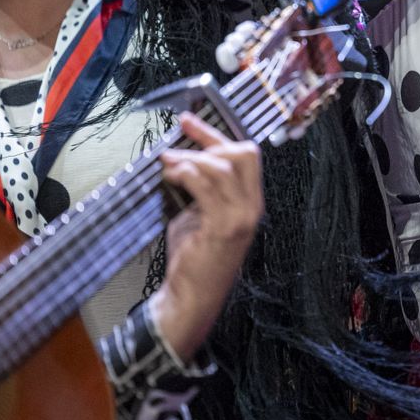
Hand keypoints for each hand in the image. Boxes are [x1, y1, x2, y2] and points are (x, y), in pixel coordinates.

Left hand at [150, 112, 262, 359]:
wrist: (192, 299)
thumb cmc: (194, 260)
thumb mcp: (201, 217)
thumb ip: (201, 192)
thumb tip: (181, 162)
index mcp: (251, 201)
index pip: (246, 155)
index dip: (216, 134)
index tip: (189, 121)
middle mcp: (252, 207)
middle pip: (242, 154)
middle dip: (207, 141)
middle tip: (177, 143)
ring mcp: (241, 218)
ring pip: (223, 167)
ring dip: (190, 159)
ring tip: (168, 164)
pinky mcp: (223, 228)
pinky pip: (207, 188)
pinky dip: (187, 174)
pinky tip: (172, 176)